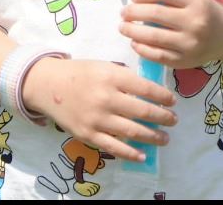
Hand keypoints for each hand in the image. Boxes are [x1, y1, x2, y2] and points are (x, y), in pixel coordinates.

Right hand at [22, 58, 176, 162]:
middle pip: (141, 110)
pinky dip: (130, 153)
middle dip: (162, 117)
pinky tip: (143, 155)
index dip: (162, 96)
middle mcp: (106, 97)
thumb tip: (150, 91)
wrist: (49, 85)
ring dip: (152, 136)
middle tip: (174, 120)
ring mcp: (96, 118)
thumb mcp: (105, 66)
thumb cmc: (81, 73)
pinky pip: (113, 147)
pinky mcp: (87, 135)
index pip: (145, 87)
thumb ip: (125, 77)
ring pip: (131, 131)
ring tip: (165, 138)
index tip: (173, 101)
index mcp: (112, 76)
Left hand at [119, 0, 222, 68]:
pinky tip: (134, 43)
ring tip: (123, 27)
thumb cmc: (206, 13)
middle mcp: (194, 22)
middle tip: (123, 12)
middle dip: (133, 12)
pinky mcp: (185, 61)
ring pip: (153, 36)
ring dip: (133, 30)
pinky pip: (158, 56)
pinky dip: (142, 49)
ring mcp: (190, 44)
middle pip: (155, 14)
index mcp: (197, 1)